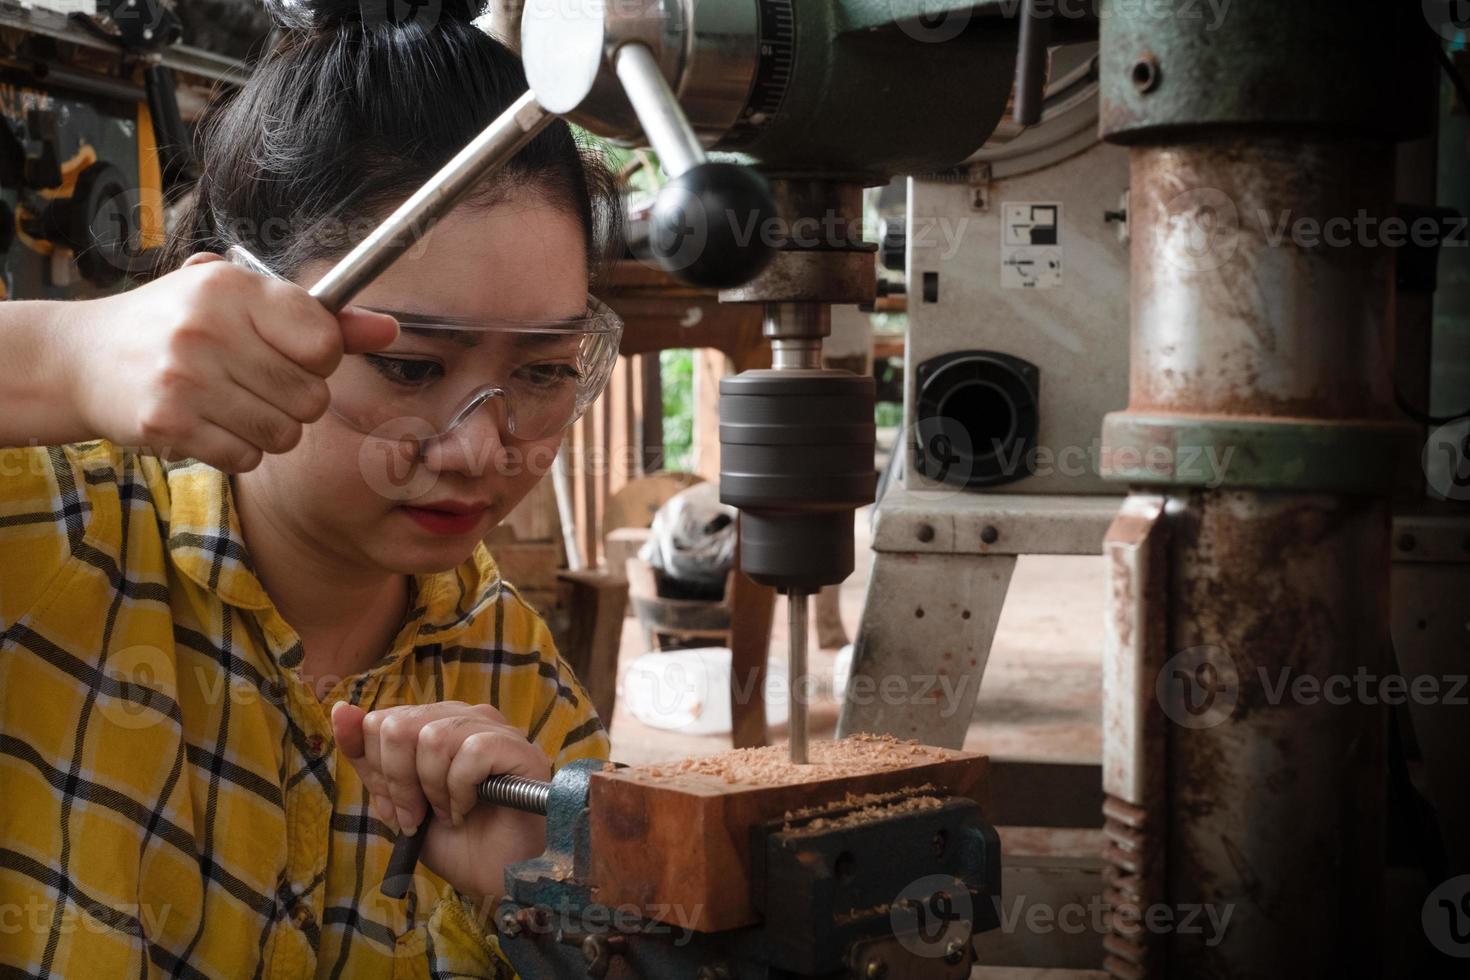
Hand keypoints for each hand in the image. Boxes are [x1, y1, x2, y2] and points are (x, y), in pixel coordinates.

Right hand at [68, 252, 398, 471]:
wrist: (80, 358)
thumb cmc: (177, 326)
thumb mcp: (243, 304)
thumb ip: (324, 320)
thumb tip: (390, 331)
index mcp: (234, 287)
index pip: (325, 344)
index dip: (318, 359)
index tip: (289, 354)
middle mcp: (209, 327)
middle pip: (312, 398)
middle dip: (294, 402)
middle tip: (255, 384)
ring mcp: (186, 376)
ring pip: (284, 435)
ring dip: (268, 430)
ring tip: (230, 404)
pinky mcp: (168, 422)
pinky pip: (246, 459)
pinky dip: (236, 451)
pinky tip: (207, 424)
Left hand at [330, 700, 550, 904]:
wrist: (496, 878)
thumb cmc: (454, 841)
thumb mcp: (397, 802)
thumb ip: (369, 760)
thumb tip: (340, 709)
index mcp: (435, 723)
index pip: (381, 720)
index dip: (380, 772)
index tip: (398, 809)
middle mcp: (465, 717)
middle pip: (400, 724)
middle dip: (399, 781)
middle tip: (418, 816)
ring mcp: (496, 730)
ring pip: (434, 737)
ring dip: (433, 790)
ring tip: (447, 814)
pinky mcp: (520, 749)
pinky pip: (473, 752)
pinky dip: (461, 790)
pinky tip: (469, 809)